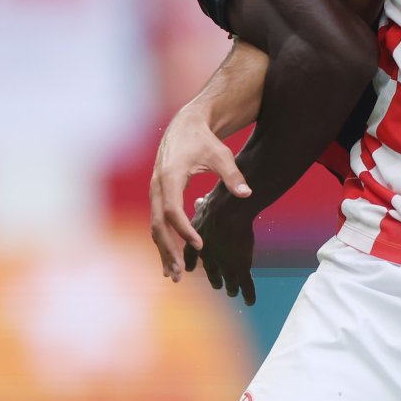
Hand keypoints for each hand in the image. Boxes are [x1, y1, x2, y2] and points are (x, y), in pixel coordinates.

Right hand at [150, 106, 251, 280]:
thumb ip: (232, 175)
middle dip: (167, 250)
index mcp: (170, 177)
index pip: (172, 210)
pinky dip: (163, 240)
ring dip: (163, 250)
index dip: (184, 230)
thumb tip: (246, 194)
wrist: (186, 125)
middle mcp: (157, 186)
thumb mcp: (221, 154)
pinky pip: (157, 222)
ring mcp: (154, 191)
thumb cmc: (204, 140)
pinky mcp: (157, 194)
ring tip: (174, 275)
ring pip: (154, 226)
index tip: (199, 246)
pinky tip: (171, 258)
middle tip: (179, 274)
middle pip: (157, 224)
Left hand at [184, 190, 258, 304]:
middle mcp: (209, 255)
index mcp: (197, 241)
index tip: (191, 269)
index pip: (191, 254)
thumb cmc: (217, 202)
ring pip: (229, 280)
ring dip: (231, 287)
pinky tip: (250, 302)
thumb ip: (203, 206)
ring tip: (232, 293)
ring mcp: (225, 263)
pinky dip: (247, 294)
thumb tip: (200, 201)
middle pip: (211, 271)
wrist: (226, 211)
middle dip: (214, 278)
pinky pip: (245, 284)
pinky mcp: (239, 266)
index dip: (192, 262)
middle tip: (216, 285)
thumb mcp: (206, 203)